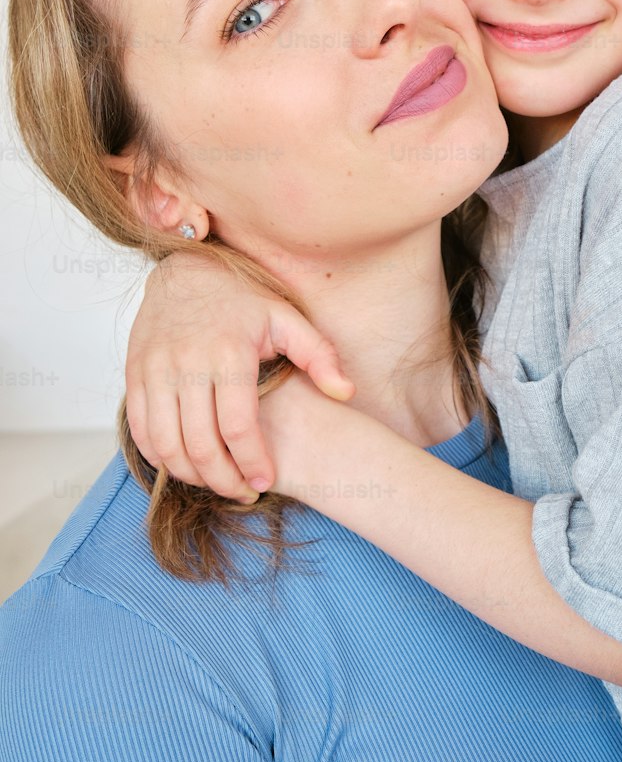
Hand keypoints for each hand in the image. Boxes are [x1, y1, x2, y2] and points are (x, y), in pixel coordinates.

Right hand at [125, 252, 354, 500]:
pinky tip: (185, 462)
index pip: (238, 428)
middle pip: (200, 445)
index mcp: (229, 353)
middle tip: (243, 491)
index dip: (252, 463)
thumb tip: (346, 392)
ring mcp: (155, 370)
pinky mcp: (134, 374)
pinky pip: (141, 431)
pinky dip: (160, 457)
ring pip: (166, 446)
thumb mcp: (287, 319)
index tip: (266, 481)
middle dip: (223, 480)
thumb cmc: (241, 298)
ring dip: (191, 475)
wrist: (186, 269)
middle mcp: (187, 364)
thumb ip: (319, 356)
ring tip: (216, 482)